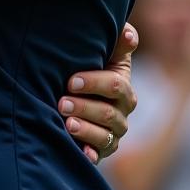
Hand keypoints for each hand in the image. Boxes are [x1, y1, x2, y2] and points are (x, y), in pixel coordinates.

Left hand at [59, 24, 138, 163]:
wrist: (76, 94)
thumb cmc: (90, 67)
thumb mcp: (105, 53)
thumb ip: (117, 42)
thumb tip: (127, 34)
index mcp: (123, 87)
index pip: (114, 85)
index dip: (93, 83)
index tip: (71, 81)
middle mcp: (121, 112)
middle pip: (108, 113)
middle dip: (84, 107)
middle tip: (61, 103)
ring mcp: (113, 133)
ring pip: (104, 136)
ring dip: (85, 129)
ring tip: (66, 123)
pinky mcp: (102, 150)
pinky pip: (99, 155)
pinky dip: (91, 154)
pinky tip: (82, 152)